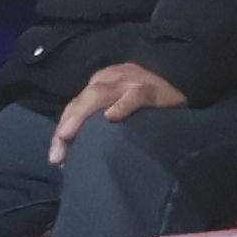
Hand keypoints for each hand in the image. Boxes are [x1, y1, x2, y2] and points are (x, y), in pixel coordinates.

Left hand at [47, 62, 189, 151]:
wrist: (182, 80)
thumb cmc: (147, 102)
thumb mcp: (117, 105)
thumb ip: (98, 122)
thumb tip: (74, 153)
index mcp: (100, 83)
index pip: (75, 105)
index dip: (62, 129)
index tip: (55, 157)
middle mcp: (111, 80)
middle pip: (82, 100)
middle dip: (66, 126)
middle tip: (57, 153)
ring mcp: (130, 81)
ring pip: (99, 95)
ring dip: (81, 117)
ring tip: (69, 137)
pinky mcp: (151, 89)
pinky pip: (134, 96)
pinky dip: (121, 106)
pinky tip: (111, 118)